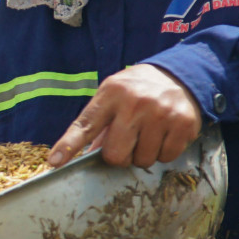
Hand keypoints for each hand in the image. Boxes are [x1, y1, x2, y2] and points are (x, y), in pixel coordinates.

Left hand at [48, 65, 203, 169]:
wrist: (178, 75)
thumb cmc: (136, 92)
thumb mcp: (112, 97)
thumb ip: (97, 126)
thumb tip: (84, 159)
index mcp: (111, 94)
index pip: (85, 125)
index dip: (68, 146)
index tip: (54, 163)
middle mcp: (135, 103)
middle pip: (115, 154)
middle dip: (119, 156)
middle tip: (127, 141)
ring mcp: (161, 113)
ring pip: (142, 160)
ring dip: (143, 154)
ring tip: (148, 133)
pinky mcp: (183, 124)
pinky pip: (166, 158)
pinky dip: (163, 152)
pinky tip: (164, 134)